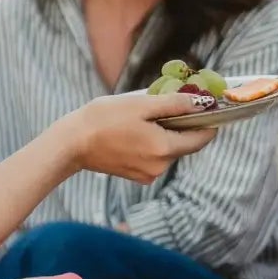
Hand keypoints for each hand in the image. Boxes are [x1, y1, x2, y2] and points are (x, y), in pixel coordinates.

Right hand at [58, 92, 215, 184]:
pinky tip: (132, 132)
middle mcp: (160, 166)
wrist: (70, 144)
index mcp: (164, 149)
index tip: (203, 105)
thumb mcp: (141, 104)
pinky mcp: (136, 176)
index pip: (202, 138)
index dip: (207, 120)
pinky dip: (150, 143)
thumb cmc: (103, 120)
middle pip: (185, 143)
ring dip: (163, 133)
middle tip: (162, 105)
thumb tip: (203, 103)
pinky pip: (154, 157)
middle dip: (180, 124)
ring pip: (168, 149)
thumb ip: (175, 104)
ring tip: (140, 118)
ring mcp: (147, 174)